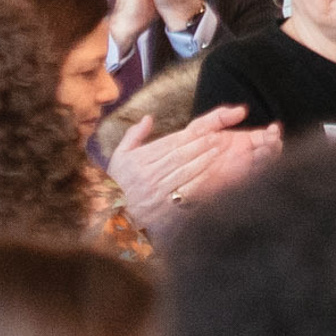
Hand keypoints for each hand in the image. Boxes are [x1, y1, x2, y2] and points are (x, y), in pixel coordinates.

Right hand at [108, 104, 282, 239]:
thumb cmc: (119, 184)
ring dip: (205, 160)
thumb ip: (134, 136)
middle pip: (180, 155)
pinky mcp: (164, 207)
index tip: (209, 131)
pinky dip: (201, 181)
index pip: (169, 144)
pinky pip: (186, 191)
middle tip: (221, 138)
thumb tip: (148, 118)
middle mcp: (147, 174)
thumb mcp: (119, 158)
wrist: (114, 217)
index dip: (191, 137)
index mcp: (139, 160)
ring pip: (185, 172)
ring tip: (221, 151)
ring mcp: (156, 191)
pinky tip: (215, 174)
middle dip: (202, 146)